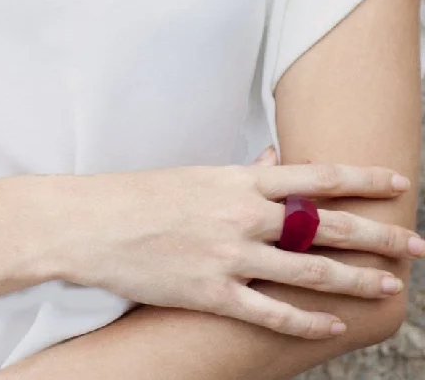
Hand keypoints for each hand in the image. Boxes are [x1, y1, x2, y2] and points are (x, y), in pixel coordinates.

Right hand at [50, 149, 422, 338]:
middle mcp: (241, 215)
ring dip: (356, 281)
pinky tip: (331, 325)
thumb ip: (240, 173)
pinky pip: (271, 312)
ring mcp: (229, 255)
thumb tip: (273, 160)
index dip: (362, 179)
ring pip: (309, 271)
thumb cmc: (140, 194)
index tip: (398, 181)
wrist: (92, 222)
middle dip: (377, 235)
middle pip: (326, 225)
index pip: (314, 176)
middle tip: (415, 245)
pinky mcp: (211, 292)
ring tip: (390, 288)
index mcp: (236, 180)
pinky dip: (306, 321)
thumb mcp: (195, 175)